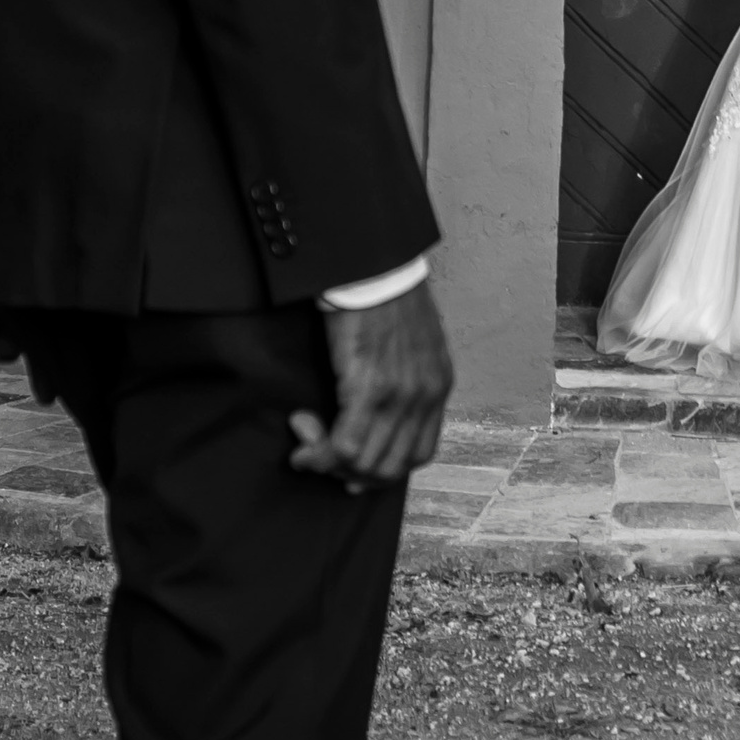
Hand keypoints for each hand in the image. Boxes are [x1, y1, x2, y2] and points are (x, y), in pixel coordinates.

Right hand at [289, 279, 452, 488]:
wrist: (371, 265)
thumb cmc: (383, 294)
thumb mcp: (411, 341)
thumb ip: (404, 375)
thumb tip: (375, 405)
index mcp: (437, 384)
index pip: (420, 453)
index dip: (385, 472)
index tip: (355, 472)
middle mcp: (425, 396)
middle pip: (392, 467)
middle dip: (352, 474)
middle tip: (323, 460)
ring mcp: (399, 395)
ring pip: (367, 462)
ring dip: (330, 464)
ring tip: (305, 446)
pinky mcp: (369, 387)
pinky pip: (345, 445)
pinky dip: (320, 455)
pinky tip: (302, 446)